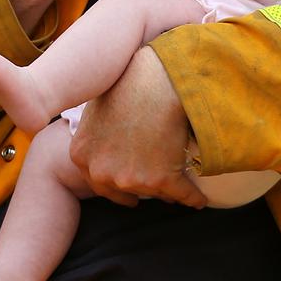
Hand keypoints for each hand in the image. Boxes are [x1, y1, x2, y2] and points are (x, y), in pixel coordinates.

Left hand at [70, 47, 207, 208]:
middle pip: (124, 189)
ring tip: (177, 186)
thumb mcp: (95, 109)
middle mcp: (102, 172)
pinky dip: (193, 197)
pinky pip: (181, 194)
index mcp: (82, 156)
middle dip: (138, 190)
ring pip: (154, 191)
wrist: (156, 81)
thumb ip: (95, 135)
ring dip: (166, 189)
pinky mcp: (161, 180)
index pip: (97, 182)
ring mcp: (131, 179)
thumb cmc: (128, 84)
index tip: (127, 193)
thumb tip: (104, 140)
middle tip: (148, 192)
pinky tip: (199, 200)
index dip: (115, 187)